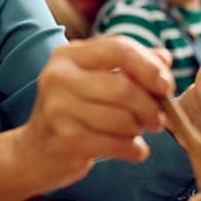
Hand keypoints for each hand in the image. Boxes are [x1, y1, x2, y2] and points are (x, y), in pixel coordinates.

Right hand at [14, 36, 174, 190]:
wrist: (34, 151)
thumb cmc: (73, 111)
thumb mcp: (95, 80)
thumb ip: (129, 66)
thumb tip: (163, 59)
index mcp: (68, 54)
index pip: (119, 48)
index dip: (149, 66)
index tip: (166, 85)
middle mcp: (58, 76)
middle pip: (123, 87)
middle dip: (149, 106)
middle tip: (157, 119)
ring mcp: (58, 108)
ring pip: (122, 119)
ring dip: (138, 130)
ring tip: (135, 132)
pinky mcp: (65, 140)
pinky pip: (116, 144)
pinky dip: (133, 149)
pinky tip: (132, 149)